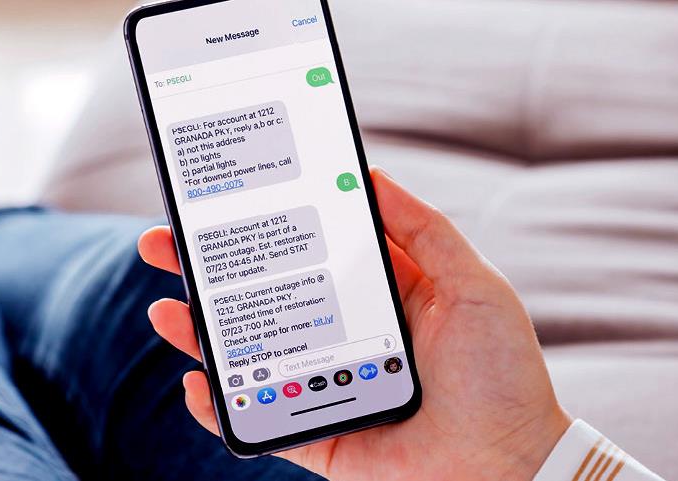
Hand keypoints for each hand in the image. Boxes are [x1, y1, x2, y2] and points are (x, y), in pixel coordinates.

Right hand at [137, 168, 570, 480]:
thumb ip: (425, 231)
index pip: (308, 253)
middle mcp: (345, 338)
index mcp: (381, 297)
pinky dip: (220, 409)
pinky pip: (259, 423)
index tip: (224, 200)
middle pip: (264, 299)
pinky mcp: (320, 437)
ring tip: (165, 309)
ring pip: (249, 357)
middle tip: (164, 245)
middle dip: (209, 274)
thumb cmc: (503, 377)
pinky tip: (197, 381)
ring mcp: (326, 387)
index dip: (265, 227)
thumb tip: (372, 176)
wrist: (513, 465)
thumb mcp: (475, 286)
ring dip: (200, 334)